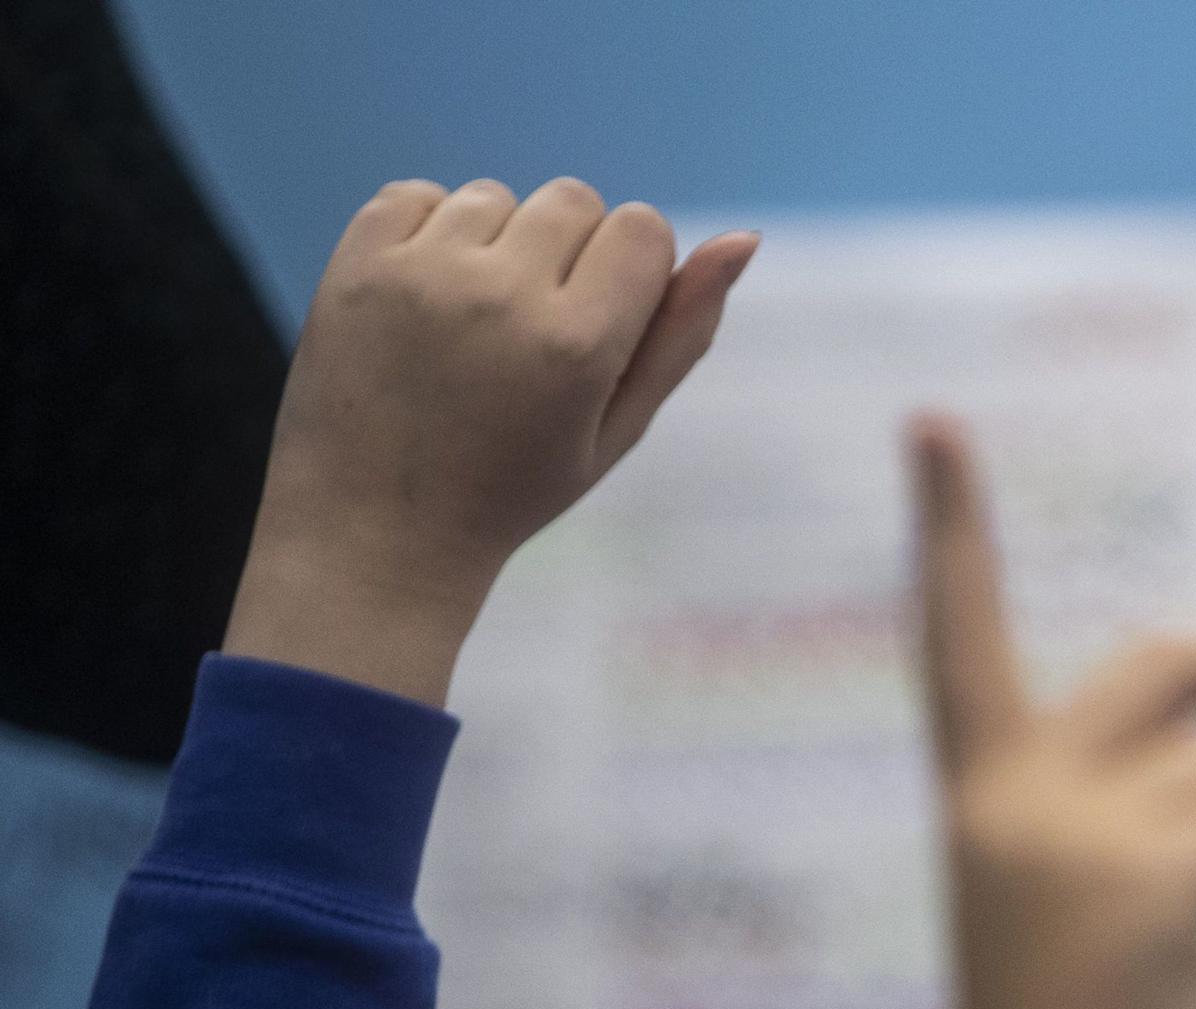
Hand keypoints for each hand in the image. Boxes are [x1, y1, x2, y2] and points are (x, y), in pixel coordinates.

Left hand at [227, 177, 759, 704]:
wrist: (376, 532)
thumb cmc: (513, 491)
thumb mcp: (617, 429)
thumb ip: (681, 335)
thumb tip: (743, 237)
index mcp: (578, 345)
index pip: (642, 228)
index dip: (631, 271)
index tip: (599, 325)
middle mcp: (503, 294)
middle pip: (574, 200)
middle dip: (569, 252)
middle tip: (532, 334)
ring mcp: (422, 273)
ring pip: (496, 196)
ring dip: (498, 243)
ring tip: (472, 324)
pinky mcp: (359, 262)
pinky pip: (418, 195)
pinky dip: (429, 233)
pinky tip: (425, 301)